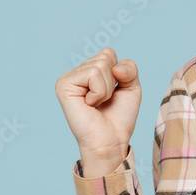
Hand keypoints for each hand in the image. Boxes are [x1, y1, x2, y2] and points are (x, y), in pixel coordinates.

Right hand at [54, 48, 141, 175]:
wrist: (111, 141)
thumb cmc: (119, 118)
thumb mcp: (131, 87)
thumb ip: (129, 69)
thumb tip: (116, 67)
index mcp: (87, 72)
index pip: (108, 53)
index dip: (120, 73)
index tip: (113, 93)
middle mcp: (75, 73)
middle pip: (106, 56)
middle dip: (113, 81)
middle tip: (103, 100)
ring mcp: (67, 78)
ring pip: (100, 65)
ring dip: (107, 88)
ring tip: (97, 103)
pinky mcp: (63, 85)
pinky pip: (93, 74)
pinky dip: (100, 91)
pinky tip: (90, 104)